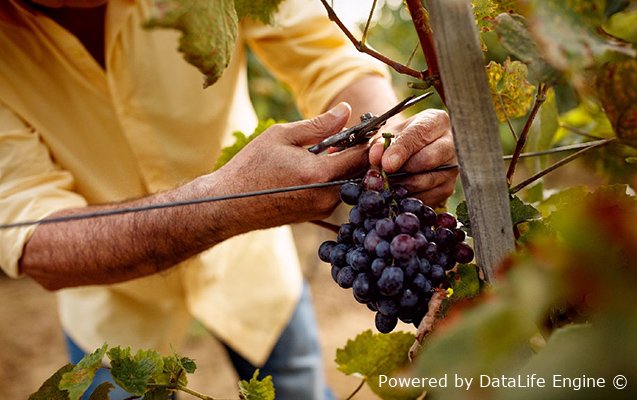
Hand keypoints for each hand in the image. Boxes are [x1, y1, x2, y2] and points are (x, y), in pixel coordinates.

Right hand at [214, 103, 369, 225]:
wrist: (230, 204)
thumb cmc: (251, 167)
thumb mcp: (282, 136)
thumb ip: (319, 125)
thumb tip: (346, 110)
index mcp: (319, 175)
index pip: (361, 156)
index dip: (369, 140)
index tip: (369, 128)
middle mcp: (326, 197)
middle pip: (360, 171)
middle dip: (358, 152)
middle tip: (345, 136)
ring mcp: (323, 209)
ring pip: (349, 182)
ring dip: (344, 166)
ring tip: (326, 151)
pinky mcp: (317, 215)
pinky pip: (336, 192)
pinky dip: (333, 178)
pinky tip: (314, 167)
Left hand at [369, 109, 457, 206]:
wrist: (408, 153)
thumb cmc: (397, 139)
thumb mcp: (386, 136)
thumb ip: (379, 144)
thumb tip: (376, 158)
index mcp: (435, 121)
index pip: (419, 135)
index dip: (401, 150)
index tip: (386, 164)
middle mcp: (450, 142)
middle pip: (428, 159)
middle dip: (402, 170)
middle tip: (384, 175)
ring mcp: (452, 166)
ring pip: (426, 181)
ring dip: (402, 185)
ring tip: (387, 183)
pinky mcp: (448, 187)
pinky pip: (427, 197)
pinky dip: (408, 198)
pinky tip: (398, 192)